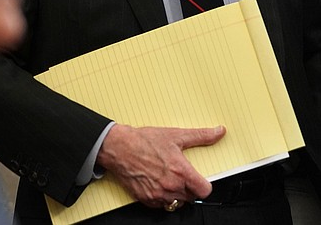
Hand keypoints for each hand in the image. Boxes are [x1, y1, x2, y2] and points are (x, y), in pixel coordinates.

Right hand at [96, 123, 225, 208]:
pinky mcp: (147, 199)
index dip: (203, 185)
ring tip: (167, 178)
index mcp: (181, 172)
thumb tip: (218, 132)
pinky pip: (161, 205)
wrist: (118, 147)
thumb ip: (200, 135)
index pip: (205, 191)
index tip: (199, 180)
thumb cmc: (143, 141)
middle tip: (178, 174)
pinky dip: (161, 197)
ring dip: (175, 193)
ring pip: (177, 202)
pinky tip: (156, 182)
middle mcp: (171, 186)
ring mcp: (158, 195)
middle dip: (188, 187)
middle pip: (191, 197)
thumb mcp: (174, 135)